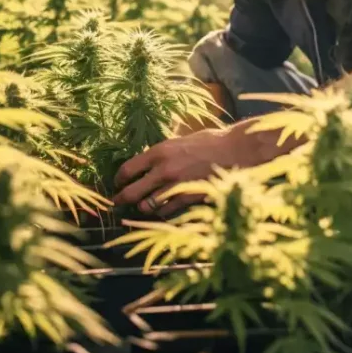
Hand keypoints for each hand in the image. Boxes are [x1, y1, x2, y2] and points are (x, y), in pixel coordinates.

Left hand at [112, 129, 239, 217]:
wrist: (234, 151)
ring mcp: (176, 186)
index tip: (117, 183)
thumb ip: (162, 153)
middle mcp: (163, 170)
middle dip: (121, 199)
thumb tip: (146, 162)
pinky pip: (166, 211)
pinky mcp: (188, 198)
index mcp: (159, 152)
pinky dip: (162, 211)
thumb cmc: (209, 142)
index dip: (118, 179)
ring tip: (143, 206)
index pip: (127, 170)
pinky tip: (163, 208)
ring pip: (147, 207)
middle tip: (118, 202)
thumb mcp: (179, 140)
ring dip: (143, 207)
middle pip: (131, 193)